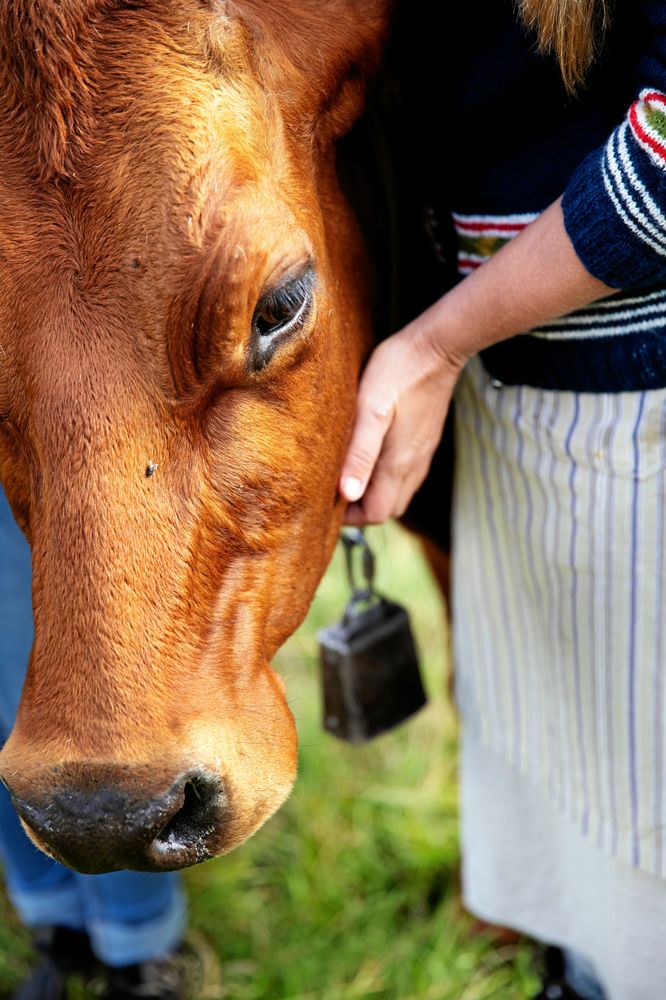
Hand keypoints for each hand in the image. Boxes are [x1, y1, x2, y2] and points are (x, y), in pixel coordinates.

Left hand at [339, 319, 465, 524]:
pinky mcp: (425, 439)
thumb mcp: (370, 411)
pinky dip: (385, 476)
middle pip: (388, 508)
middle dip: (360, 508)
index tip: (326, 501)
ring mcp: (422, 453)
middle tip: (332, 489)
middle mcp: (414, 465)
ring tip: (347, 472)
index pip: (376, 514)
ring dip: (373, 492)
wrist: (437, 346)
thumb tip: (347, 494)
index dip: (350, 517)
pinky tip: (370, 453)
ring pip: (398, 491)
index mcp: (398, 463)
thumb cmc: (398, 372)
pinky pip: (406, 472)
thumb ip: (360, 454)